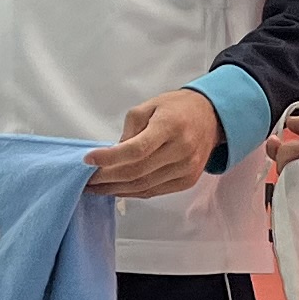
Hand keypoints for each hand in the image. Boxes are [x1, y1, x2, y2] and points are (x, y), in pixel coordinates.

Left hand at [88, 87, 222, 198]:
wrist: (210, 117)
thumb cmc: (177, 108)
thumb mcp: (149, 106)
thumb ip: (130, 130)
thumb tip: (114, 155)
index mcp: (170, 126)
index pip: (136, 149)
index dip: (110, 158)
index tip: (89, 160)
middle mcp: (181, 150)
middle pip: (137, 171)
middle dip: (107, 178)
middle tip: (87, 179)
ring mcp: (187, 168)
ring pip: (144, 186)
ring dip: (116, 189)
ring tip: (96, 188)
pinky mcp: (188, 180)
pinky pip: (155, 191)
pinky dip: (133, 193)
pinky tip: (117, 189)